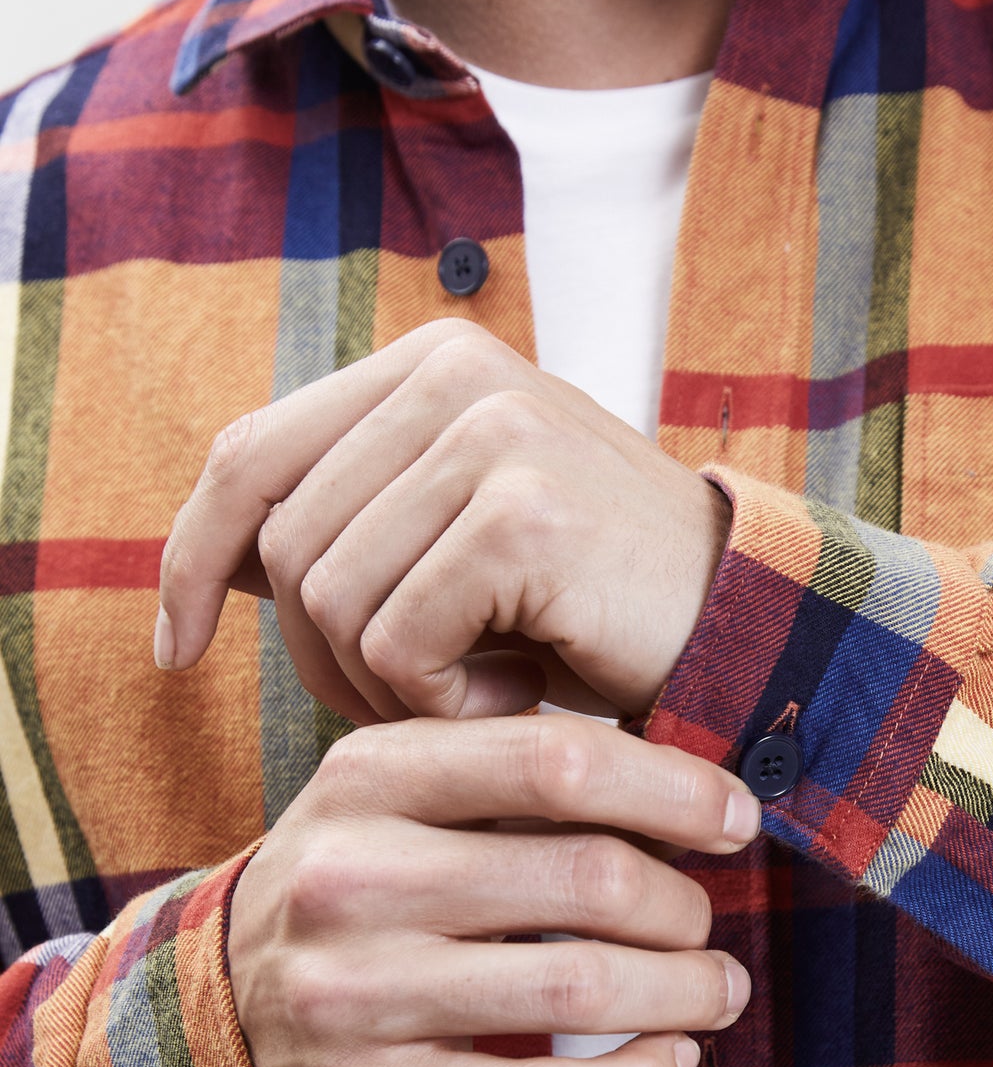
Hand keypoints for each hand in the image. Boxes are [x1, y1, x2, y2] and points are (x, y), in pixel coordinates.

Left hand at [156, 320, 731, 725]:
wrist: (743, 632)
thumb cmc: (593, 606)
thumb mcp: (460, 538)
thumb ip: (356, 518)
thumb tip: (208, 566)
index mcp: (429, 365)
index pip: (251, 455)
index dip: (192, 558)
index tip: (176, 651)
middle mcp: (455, 375)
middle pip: (284, 545)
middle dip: (320, 660)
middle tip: (419, 698)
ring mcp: (491, 436)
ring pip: (329, 600)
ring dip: (387, 686)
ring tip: (481, 690)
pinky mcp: (520, 513)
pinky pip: (398, 642)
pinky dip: (443, 701)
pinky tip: (517, 693)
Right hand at [228, 712, 757, 1066]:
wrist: (213, 1030)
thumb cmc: (348, 900)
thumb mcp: (389, 803)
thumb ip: (504, 776)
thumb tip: (683, 781)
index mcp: (368, 779)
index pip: (558, 762)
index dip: (674, 789)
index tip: (735, 819)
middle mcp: (353, 879)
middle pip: (589, 877)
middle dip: (685, 907)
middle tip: (706, 925)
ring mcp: (356, 994)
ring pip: (581, 990)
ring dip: (684, 993)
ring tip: (714, 991)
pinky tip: (665, 1062)